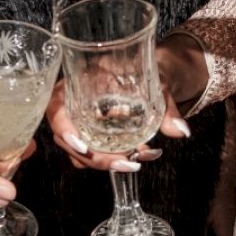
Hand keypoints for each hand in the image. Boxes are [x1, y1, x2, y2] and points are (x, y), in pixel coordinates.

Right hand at [45, 75, 190, 172]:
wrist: (152, 75)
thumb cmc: (147, 71)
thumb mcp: (158, 84)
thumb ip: (167, 108)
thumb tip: (180, 131)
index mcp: (77, 81)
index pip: (55, 107)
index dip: (64, 129)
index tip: (83, 146)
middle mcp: (72, 103)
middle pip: (66, 138)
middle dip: (93, 157)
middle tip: (123, 163)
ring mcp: (80, 121)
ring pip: (78, 150)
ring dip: (102, 162)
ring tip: (132, 164)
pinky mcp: (91, 134)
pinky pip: (91, 153)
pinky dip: (110, 161)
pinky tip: (132, 160)